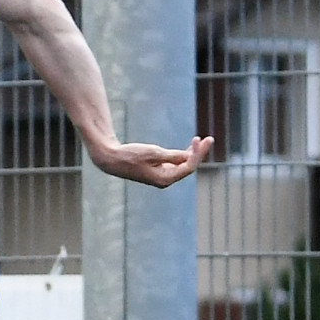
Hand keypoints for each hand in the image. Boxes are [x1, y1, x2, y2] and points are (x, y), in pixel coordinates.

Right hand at [91, 135, 213, 187]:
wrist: (111, 159)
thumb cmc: (130, 155)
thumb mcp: (153, 153)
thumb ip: (173, 155)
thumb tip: (189, 156)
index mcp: (164, 179)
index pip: (188, 167)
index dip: (197, 153)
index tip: (200, 139)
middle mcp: (165, 180)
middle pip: (188, 167)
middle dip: (198, 153)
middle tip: (208, 139)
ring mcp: (161, 176)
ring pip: (183, 165)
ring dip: (192, 153)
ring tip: (200, 141)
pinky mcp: (157, 171)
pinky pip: (175, 163)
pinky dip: (182, 155)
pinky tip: (189, 147)